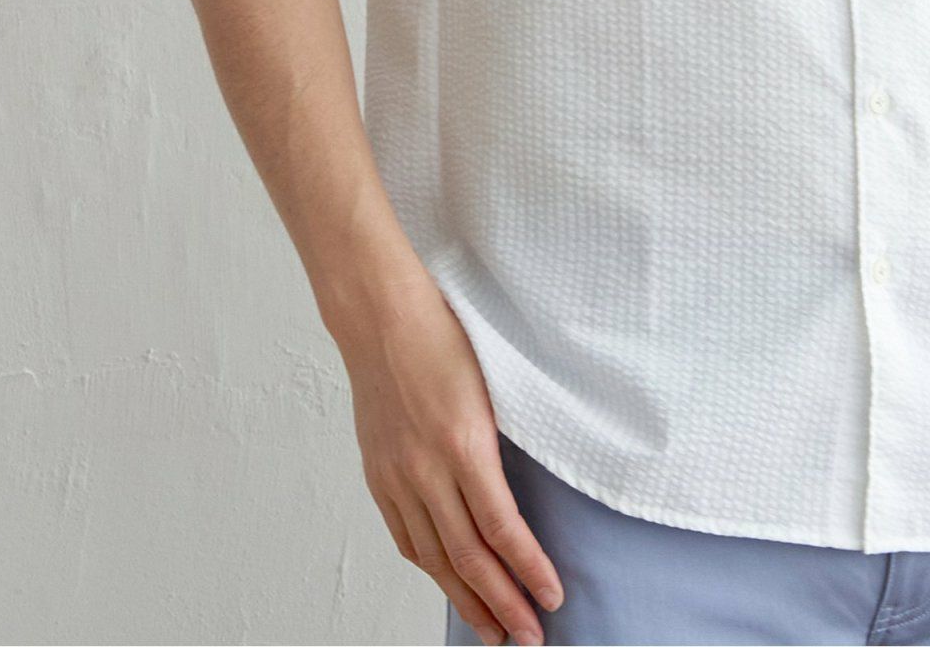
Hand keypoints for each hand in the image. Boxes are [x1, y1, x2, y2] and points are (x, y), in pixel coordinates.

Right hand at [333, 272, 564, 645]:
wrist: (380, 315)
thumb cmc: (444, 335)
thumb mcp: (490, 384)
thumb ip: (501, 441)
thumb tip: (525, 491)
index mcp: (463, 442)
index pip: (501, 528)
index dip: (528, 569)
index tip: (551, 597)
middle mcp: (425, 467)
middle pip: (467, 556)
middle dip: (502, 603)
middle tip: (530, 637)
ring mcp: (396, 474)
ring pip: (433, 557)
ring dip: (466, 598)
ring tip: (493, 629)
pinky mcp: (378, 473)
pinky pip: (405, 535)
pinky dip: (429, 567)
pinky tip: (447, 583)